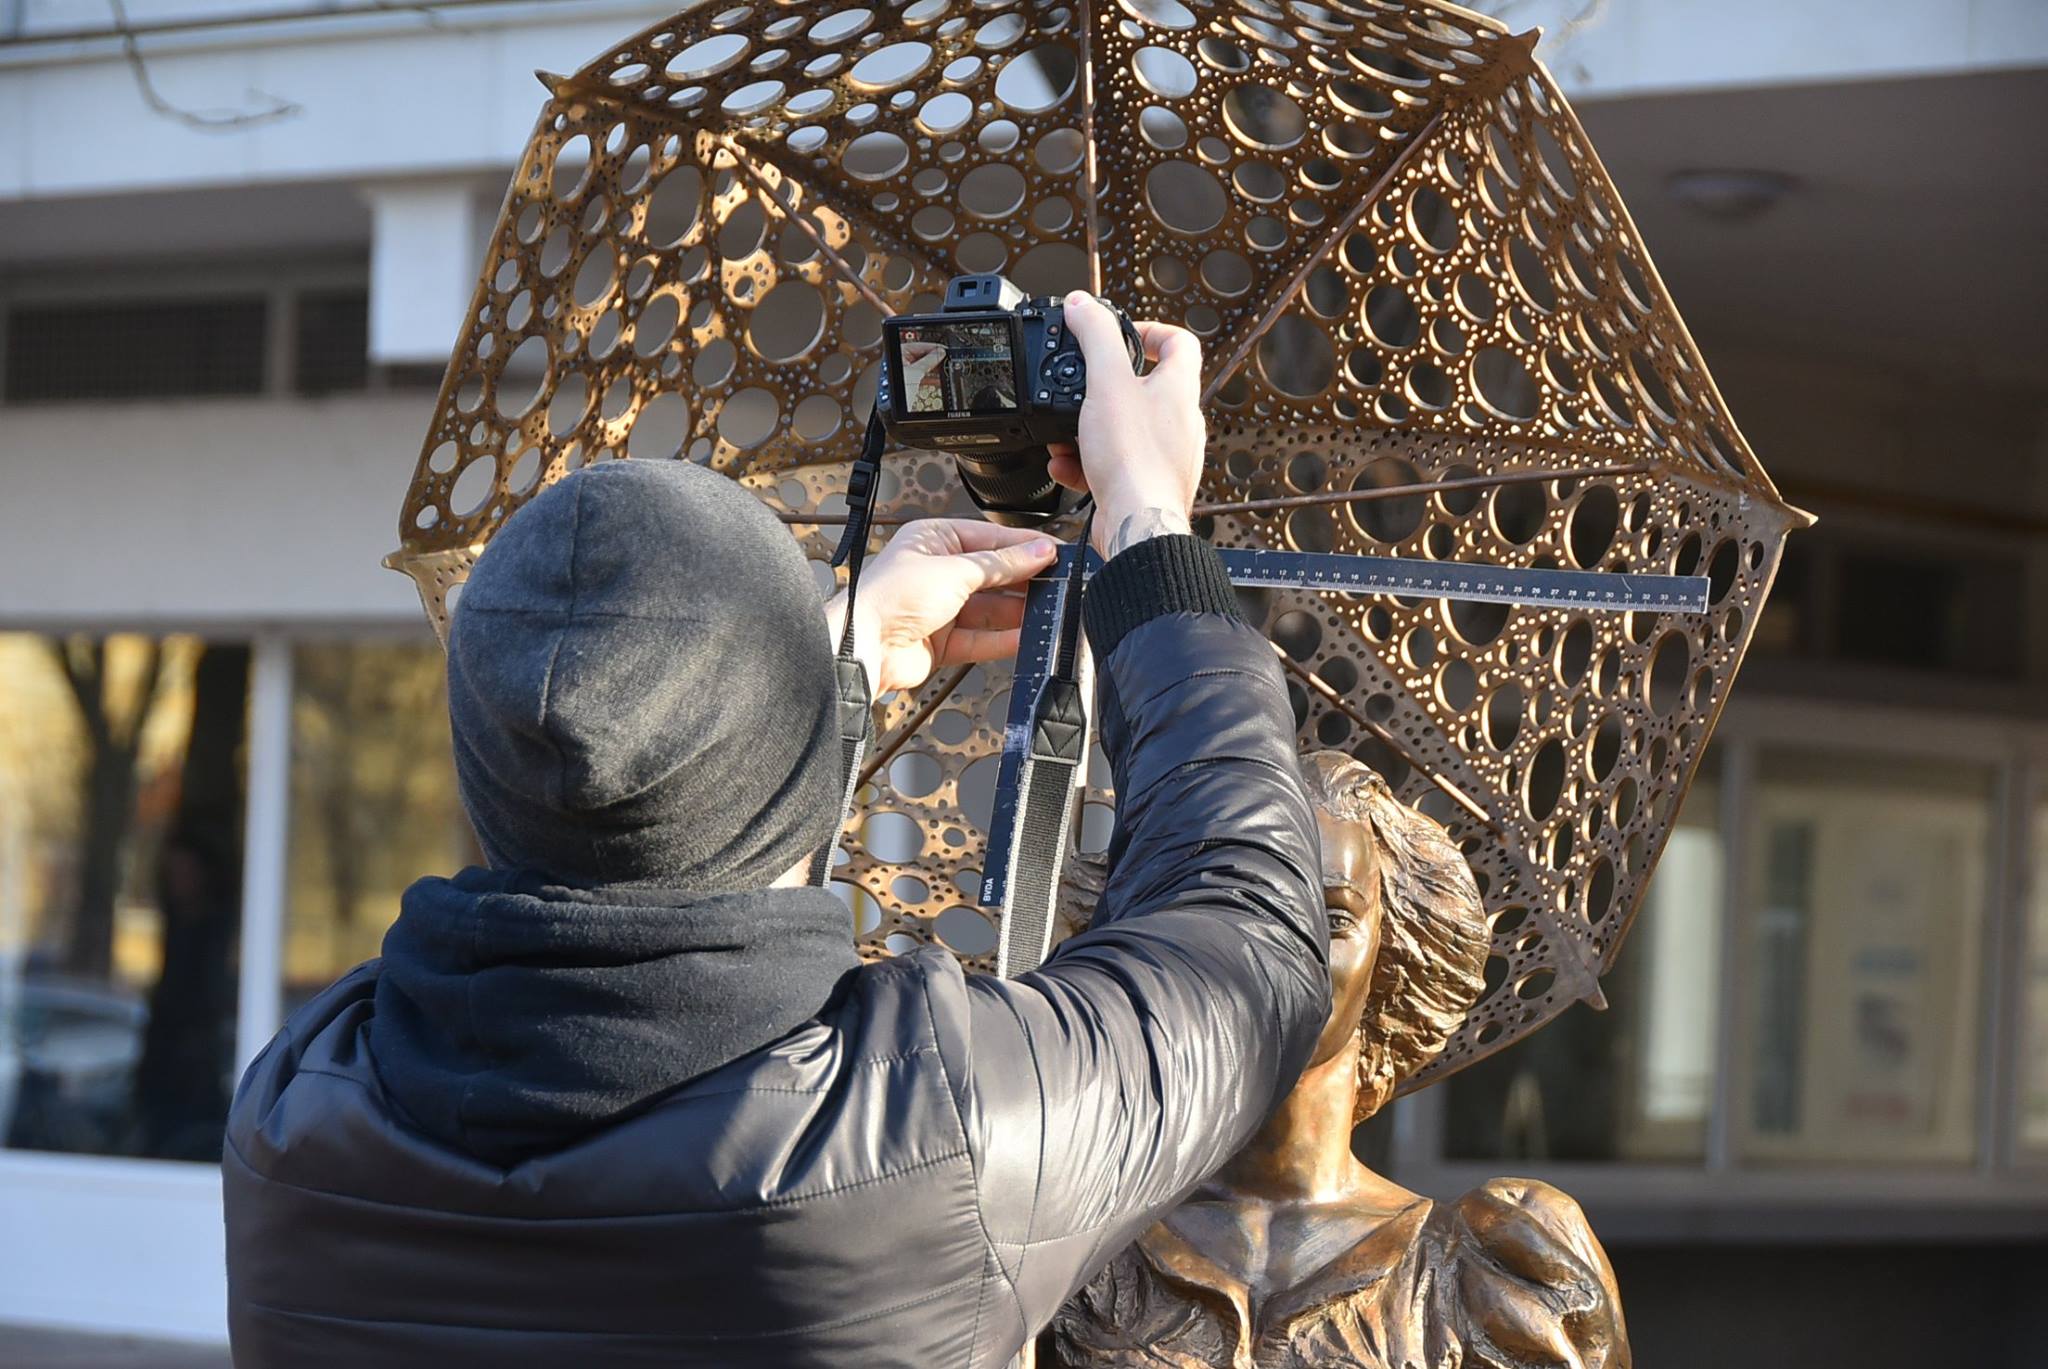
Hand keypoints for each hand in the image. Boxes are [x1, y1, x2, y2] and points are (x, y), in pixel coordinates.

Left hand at [825, 519, 1059, 694]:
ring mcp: (941, 608)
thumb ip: (1001, 565)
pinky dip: (1005, 639)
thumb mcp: (954, 570)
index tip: (1054, 553)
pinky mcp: (943, 641)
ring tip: (1050, 610)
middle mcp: (937, 571)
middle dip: (1024, 581)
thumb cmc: (889, 597)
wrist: (863, 646)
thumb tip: (1037, 551)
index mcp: (933, 539)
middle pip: (993, 575)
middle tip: (1059, 583)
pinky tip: (1028, 636)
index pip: (989, 539)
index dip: (1023, 547)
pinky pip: (982, 638)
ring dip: (1019, 612)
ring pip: (991, 609)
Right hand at [1044, 294, 1203, 560]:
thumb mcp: (1106, 383)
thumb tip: (1082, 304)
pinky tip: (1067, 466)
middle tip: (1079, 390)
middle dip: (1103, 388)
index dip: (1149, 330)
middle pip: (1144, 388)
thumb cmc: (1133, 460)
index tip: (1119, 335)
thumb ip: (1094, 337)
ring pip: (1124, 429)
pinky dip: (1086, 462)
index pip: (1179, 343)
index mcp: (1179, 390)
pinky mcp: (1146, 485)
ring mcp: (1165, 456)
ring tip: (1064, 436)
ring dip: (1087, 429)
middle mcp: (1179, 422)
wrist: (1138, 526)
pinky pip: (1114, 464)